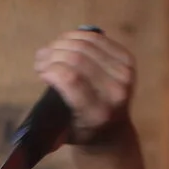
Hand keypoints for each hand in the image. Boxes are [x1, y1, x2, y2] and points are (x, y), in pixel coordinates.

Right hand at [34, 30, 135, 144]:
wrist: (114, 132)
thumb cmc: (82, 131)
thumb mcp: (62, 131)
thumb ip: (51, 110)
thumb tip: (43, 69)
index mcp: (97, 113)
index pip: (70, 78)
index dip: (51, 68)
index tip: (40, 71)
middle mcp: (115, 93)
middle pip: (77, 58)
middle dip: (53, 54)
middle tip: (40, 59)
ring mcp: (124, 75)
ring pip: (86, 44)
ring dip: (62, 43)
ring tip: (50, 50)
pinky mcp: (127, 61)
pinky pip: (98, 39)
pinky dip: (77, 36)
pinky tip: (65, 42)